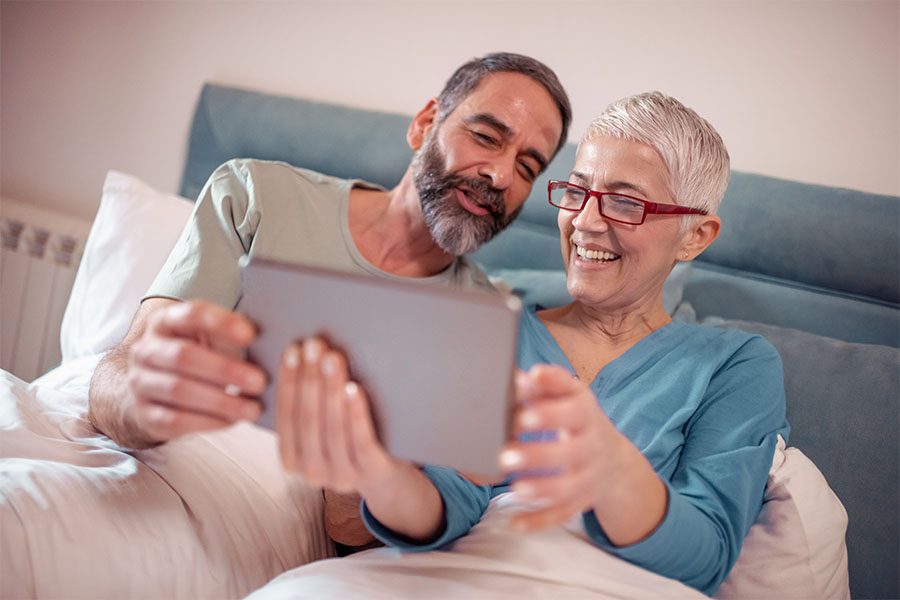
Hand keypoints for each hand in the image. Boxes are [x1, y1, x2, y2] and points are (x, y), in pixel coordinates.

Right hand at [125, 300, 266, 442]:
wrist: (153, 391)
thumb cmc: (197, 358)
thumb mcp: (209, 340)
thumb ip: (232, 337)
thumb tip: (274, 343)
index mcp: (167, 322)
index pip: (192, 314)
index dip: (221, 323)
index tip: (251, 335)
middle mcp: (147, 349)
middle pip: (184, 356)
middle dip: (225, 370)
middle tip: (260, 382)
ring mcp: (141, 383)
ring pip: (179, 390)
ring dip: (221, 401)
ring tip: (253, 409)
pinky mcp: (145, 414)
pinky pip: (176, 419)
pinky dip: (208, 421)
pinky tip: (232, 421)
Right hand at [276, 337, 407, 494]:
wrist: (386, 474)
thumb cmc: (349, 438)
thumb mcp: (323, 427)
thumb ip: (310, 403)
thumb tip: (303, 354)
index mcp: (290, 458)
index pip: (285, 414)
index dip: (288, 380)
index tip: (292, 350)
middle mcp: (311, 472)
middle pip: (308, 418)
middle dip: (310, 378)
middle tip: (314, 346)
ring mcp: (341, 475)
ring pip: (333, 428)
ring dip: (331, 389)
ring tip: (333, 358)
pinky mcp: (369, 473)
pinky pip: (361, 441)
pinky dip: (356, 413)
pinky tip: (354, 388)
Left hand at [499, 365, 628, 531]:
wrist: (615, 460)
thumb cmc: (577, 418)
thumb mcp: (569, 396)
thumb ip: (545, 386)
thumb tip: (520, 378)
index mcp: (586, 414)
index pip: (574, 409)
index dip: (551, 410)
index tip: (524, 411)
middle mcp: (592, 446)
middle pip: (571, 452)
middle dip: (540, 455)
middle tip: (507, 455)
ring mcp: (589, 476)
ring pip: (569, 487)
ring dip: (542, 489)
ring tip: (515, 488)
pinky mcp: (581, 501)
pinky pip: (561, 513)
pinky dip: (538, 521)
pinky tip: (514, 523)